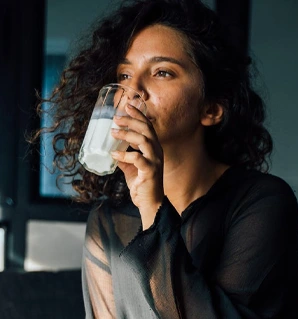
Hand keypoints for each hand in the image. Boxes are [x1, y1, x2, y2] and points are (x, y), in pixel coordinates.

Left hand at [111, 104, 163, 228]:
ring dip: (127, 133)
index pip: (148, 127)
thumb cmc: (142, 185)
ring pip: (143, 140)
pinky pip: (137, 158)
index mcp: (153, 149)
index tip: (127, 105)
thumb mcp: (131, 168)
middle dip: (132, 120)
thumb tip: (112, 149)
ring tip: (113, 131)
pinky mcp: (150, 170)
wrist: (150, 203)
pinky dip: (124, 154)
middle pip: (146, 129)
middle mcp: (156, 151)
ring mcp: (155, 160)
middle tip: (116, 117)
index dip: (139, 115)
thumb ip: (124, 158)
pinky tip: (114, 153)